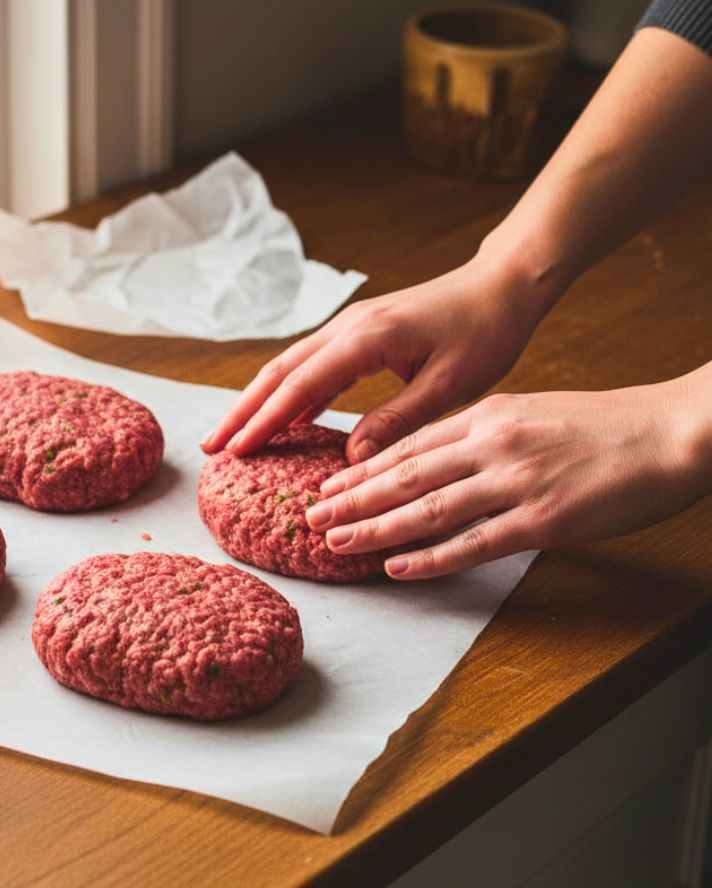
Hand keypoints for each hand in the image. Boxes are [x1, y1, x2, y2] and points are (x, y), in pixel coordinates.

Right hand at [201, 253, 552, 461]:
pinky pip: (314, 366)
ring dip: (258, 400)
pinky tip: (284, 419)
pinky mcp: (360, 334)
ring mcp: (350, 327)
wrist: (501, 286)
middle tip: (210, 446)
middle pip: (279, 372)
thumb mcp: (450, 385)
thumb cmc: (485, 333)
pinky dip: (291, 393)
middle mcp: (347, 327)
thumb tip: (351, 460)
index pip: (300, 385)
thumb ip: (398, 420)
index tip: (235, 450)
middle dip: (242, 410)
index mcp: (366, 338)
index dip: (263, 420)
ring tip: (233, 436)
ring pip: (290, 366)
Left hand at [305, 381, 706, 578]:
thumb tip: (438, 456)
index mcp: (486, 415)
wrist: (667, 432)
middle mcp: (490, 444)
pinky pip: (473, 543)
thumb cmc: (602, 424)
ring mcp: (514, 482)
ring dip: (375, 528)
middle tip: (309, 516)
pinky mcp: (542, 520)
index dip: (362, 469)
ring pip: (427, 509)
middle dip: (351, 498)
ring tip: (335, 542)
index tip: (326, 484)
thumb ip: (481, 433)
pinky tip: (397, 567)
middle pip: (404, 475)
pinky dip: (430, 557)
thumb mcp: (529, 411)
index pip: (408, 446)